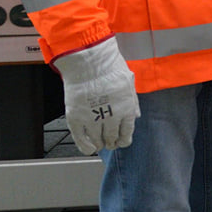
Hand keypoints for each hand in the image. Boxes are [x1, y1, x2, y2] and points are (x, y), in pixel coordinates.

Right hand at [55, 38, 138, 154]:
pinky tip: (89, 149)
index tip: (122, 142)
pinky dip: (85, 146)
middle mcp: (111, 117)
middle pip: (112, 138)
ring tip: (100, 144)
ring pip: (97, 140)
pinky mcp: (76, 118)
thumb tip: (135, 116)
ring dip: (100, 144)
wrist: (89, 62)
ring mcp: (92, 119)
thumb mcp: (129, 83)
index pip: (127, 133)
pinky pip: (80, 138)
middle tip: (110, 143)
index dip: (124, 140)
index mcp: (126, 109)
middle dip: (112, 142)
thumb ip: (133, 102)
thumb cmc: (110, 68)